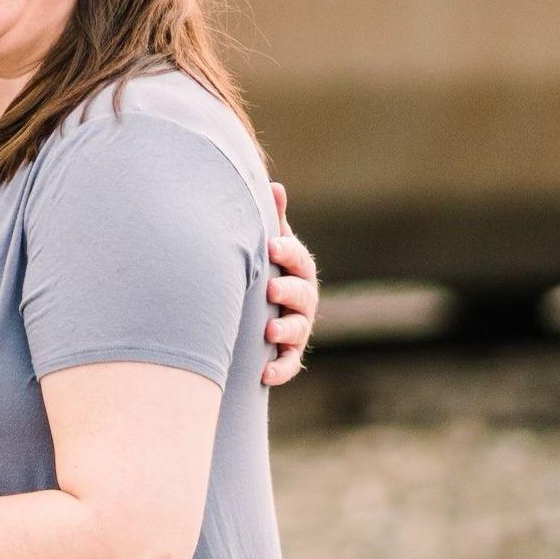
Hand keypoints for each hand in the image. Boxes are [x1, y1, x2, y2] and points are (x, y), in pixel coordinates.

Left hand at [261, 181, 318, 389]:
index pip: (299, 260)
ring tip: (269, 331)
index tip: (271, 246)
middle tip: (270, 288)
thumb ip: (273, 223)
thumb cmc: (265, 272)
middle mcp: (303, 300)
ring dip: (285, 330)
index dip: (288, 253)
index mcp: (298, 271)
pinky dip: (279, 370)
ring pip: (298, 330)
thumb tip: (275, 186)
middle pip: (303, 294)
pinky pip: (289, 366)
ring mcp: (298, 329)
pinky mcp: (287, 356)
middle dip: (289, 291)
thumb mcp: (271, 248)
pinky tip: (264, 373)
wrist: (256, 315)